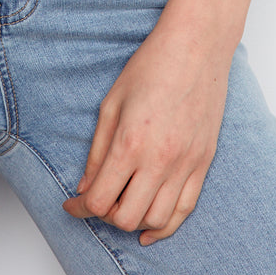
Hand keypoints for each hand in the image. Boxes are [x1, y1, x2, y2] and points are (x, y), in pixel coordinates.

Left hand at [61, 16, 232, 245]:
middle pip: (126, 217)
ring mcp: (186, 164)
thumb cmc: (152, 66)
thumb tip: (86, 188)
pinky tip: (148, 227)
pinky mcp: (203, 163)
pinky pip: (185, 211)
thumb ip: (97, 151)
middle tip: (97, 201)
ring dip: (134, 221)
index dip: (80, 208)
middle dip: (105, 215)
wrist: (196, 47)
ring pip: (156, 220)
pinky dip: (165, 227)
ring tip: (122, 206)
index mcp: (130, 143)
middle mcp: (160, 160)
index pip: (100, 199)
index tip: (72, 204)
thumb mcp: (111, 103)